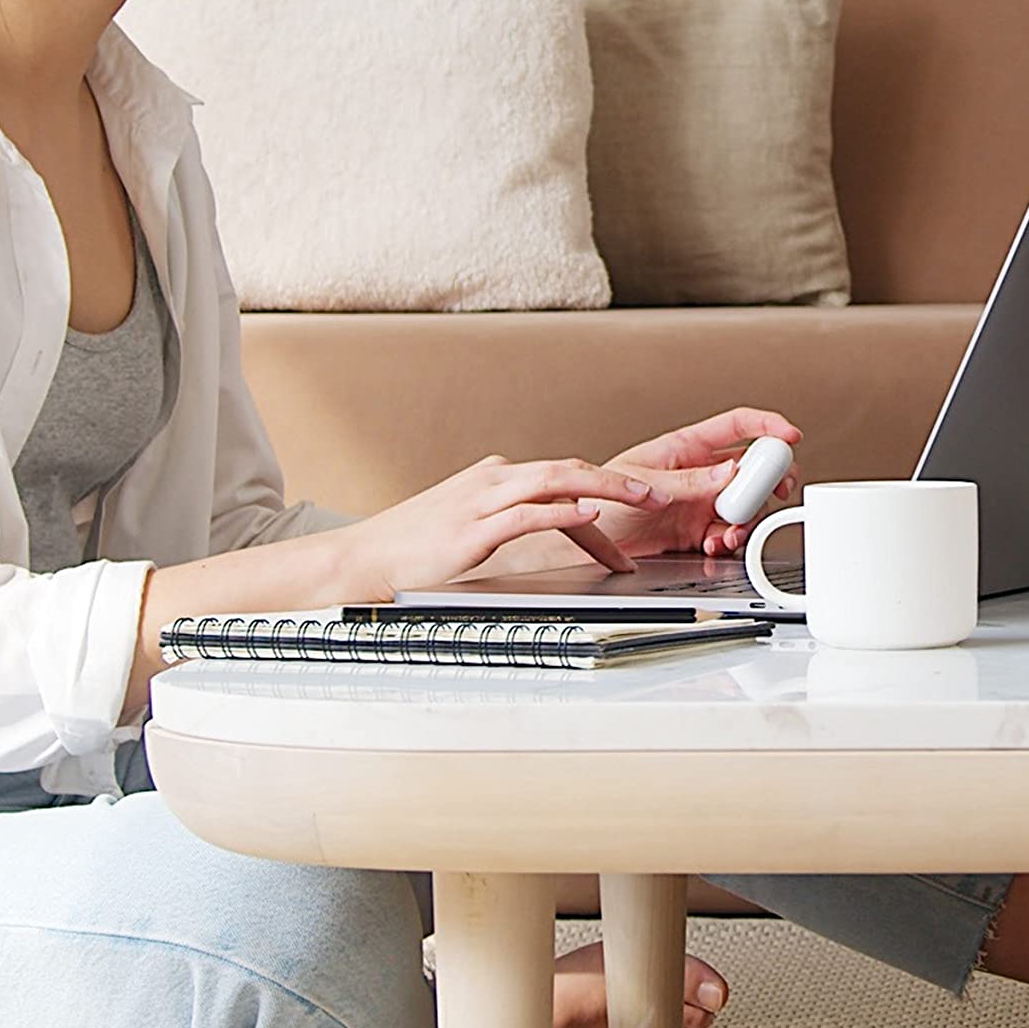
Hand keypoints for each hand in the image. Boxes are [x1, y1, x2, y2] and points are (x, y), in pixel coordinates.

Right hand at [340, 455, 667, 599]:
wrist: (363, 558)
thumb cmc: (413, 548)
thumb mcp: (471, 525)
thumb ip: (510, 519)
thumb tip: (556, 526)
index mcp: (495, 477)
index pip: (564, 477)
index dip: (608, 491)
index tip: (641, 512)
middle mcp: (494, 479)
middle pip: (571, 469)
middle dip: (623, 481)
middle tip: (665, 493)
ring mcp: (482, 501)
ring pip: (558, 481)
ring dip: (608, 489)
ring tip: (646, 499)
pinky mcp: (473, 528)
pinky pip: (527, 513)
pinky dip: (562, 511)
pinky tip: (589, 514)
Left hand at [590, 408, 802, 562]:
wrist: (581, 541)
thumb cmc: (597, 497)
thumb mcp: (641, 484)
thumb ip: (688, 482)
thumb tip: (728, 472)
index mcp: (684, 448)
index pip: (736, 426)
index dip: (766, 425)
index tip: (789, 436)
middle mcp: (698, 473)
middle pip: (751, 468)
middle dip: (770, 478)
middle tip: (774, 491)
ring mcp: (699, 502)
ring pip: (744, 504)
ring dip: (747, 518)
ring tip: (730, 531)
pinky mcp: (696, 532)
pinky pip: (728, 533)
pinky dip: (729, 541)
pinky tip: (716, 544)